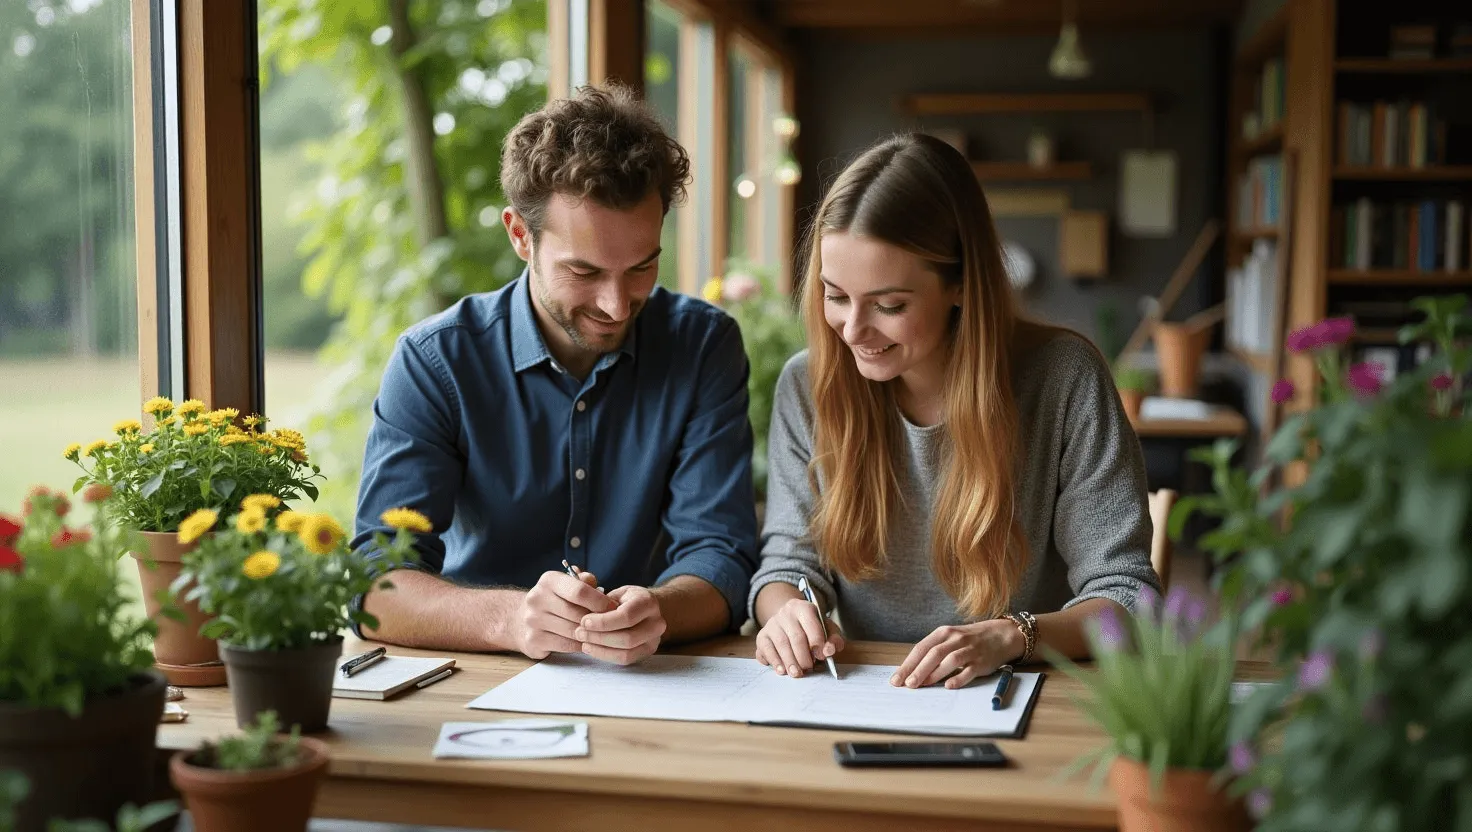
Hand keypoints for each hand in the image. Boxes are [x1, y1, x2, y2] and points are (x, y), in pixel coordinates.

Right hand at [514, 570, 614, 659]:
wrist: (520, 620)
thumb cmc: (554, 601)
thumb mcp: (566, 585)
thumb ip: (584, 583)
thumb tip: (599, 589)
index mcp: (549, 580)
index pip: (579, 591)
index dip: (600, 601)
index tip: (614, 608)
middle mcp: (537, 598)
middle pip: (578, 613)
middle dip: (597, 620)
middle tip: (612, 624)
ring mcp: (533, 620)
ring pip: (573, 631)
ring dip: (590, 634)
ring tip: (600, 633)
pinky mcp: (533, 640)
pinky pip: (566, 645)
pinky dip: (579, 645)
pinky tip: (585, 641)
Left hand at [576, 585, 665, 664]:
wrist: (643, 611)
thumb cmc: (625, 600)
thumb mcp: (615, 592)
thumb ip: (598, 594)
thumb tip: (581, 595)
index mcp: (648, 602)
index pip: (626, 616)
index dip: (602, 621)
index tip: (584, 621)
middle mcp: (657, 622)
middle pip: (627, 638)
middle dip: (599, 637)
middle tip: (580, 633)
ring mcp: (654, 639)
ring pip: (626, 651)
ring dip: (600, 648)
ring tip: (583, 642)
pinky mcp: (647, 652)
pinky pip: (626, 659)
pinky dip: (606, 655)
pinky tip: (591, 648)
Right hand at [755, 597, 844, 677]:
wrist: (789, 621)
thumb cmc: (811, 629)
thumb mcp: (827, 629)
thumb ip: (834, 639)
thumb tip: (829, 651)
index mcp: (804, 607)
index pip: (810, 623)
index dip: (817, 642)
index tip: (822, 656)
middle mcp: (785, 613)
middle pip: (795, 636)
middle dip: (803, 656)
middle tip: (809, 669)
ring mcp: (772, 624)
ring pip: (781, 644)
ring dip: (790, 662)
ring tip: (797, 673)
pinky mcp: (762, 636)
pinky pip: (766, 649)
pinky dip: (774, 661)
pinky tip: (782, 670)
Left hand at [892, 620, 1022, 689]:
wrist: (1001, 635)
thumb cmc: (969, 640)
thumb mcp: (950, 639)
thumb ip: (933, 652)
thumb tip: (911, 671)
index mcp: (944, 633)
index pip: (921, 648)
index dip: (908, 664)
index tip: (896, 678)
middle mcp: (956, 639)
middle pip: (933, 654)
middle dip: (918, 670)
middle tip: (906, 684)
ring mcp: (970, 650)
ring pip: (950, 660)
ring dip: (934, 673)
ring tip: (922, 685)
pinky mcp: (981, 662)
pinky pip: (969, 670)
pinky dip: (959, 678)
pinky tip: (948, 686)